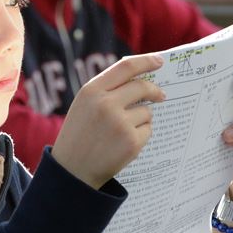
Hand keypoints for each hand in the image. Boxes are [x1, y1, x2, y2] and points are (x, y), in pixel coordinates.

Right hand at [52, 54, 165, 188]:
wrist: (72, 171)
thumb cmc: (79, 134)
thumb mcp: (83, 104)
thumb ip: (106, 89)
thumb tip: (138, 76)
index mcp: (91, 91)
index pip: (126, 67)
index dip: (145, 61)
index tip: (158, 61)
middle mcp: (106, 104)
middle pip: (142, 87)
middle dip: (154, 90)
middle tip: (160, 95)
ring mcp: (120, 123)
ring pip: (146, 111)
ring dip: (142, 118)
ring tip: (121, 132)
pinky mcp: (131, 142)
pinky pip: (147, 130)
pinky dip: (140, 135)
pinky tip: (123, 144)